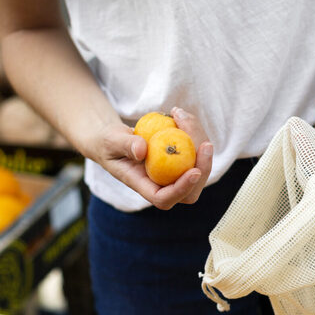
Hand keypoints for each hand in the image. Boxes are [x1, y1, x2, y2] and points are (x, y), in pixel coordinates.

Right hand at [87, 107, 213, 209]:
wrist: (114, 139)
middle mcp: (162, 186)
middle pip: (191, 190)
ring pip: (199, 168)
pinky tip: (180, 116)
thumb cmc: (108, 142)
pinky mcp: (181, 161)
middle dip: (203, 168)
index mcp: (143, 187)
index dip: (181, 189)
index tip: (194, 171)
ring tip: (180, 115)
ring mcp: (174, 175)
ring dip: (198, 141)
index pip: (164, 198)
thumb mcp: (111, 140)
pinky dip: (194, 132)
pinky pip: (196, 152)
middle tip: (206, 144)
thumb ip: (124, 145)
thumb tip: (143, 151)